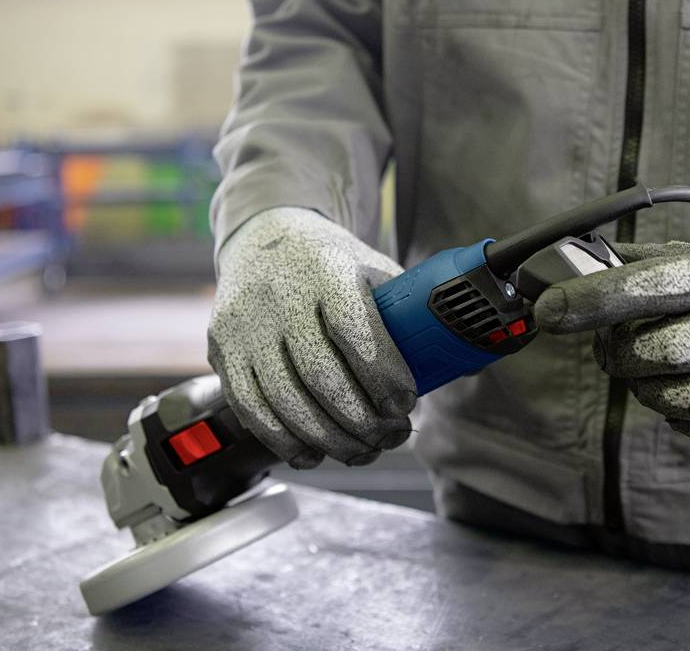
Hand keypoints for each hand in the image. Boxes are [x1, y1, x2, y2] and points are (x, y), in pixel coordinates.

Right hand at [208, 208, 416, 468]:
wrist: (263, 237)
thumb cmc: (331, 265)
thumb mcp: (374, 270)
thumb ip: (412, 315)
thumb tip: (466, 365)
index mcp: (327, 269)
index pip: (354, 328)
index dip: (382, 375)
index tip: (406, 404)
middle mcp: (279, 295)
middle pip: (319, 374)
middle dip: (360, 420)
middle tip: (391, 437)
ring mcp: (244, 325)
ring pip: (283, 400)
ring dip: (327, 438)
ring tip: (362, 451)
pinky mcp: (222, 350)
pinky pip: (250, 408)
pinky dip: (284, 440)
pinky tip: (313, 452)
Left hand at [533, 233, 689, 458]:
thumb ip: (664, 265)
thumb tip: (587, 262)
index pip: (656, 284)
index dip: (595, 300)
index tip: (548, 312)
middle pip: (662, 352)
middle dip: (621, 356)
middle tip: (614, 352)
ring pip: (687, 401)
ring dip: (651, 392)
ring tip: (654, 378)